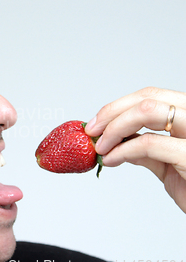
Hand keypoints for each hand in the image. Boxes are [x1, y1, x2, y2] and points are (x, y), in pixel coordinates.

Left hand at [84, 87, 185, 212]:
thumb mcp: (168, 165)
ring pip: (148, 111)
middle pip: (149, 98)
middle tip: (92, 131)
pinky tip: (110, 160)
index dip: (119, 106)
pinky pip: (148, 143)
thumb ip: (147, 149)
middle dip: (112, 113)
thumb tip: (120, 140)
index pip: (153, 96)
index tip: (96, 123)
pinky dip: (122, 150)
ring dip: (115, 128)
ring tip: (100, 147)